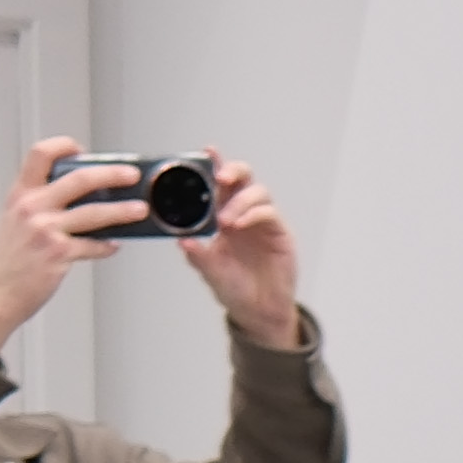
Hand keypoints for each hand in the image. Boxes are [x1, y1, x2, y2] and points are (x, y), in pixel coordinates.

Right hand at [0, 138, 135, 364]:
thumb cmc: (9, 262)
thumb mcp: (14, 221)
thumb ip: (39, 204)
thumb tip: (80, 195)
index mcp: (20, 195)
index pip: (39, 154)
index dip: (63, 146)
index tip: (83, 150)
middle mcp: (31, 207)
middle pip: (79, 179)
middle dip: (111, 174)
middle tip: (131, 175)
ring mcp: (45, 230)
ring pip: (94, 212)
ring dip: (122, 210)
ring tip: (140, 209)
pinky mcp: (58, 253)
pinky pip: (93, 245)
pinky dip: (107, 245)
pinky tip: (114, 245)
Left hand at [181, 155, 308, 353]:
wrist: (260, 311)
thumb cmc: (235, 288)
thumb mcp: (210, 272)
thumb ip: (199, 257)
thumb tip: (183, 242)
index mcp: (222, 217)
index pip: (219, 185)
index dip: (215, 166)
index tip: (207, 152)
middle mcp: (243, 214)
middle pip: (244, 178)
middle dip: (233, 171)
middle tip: (221, 178)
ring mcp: (262, 222)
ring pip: (258, 192)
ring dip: (240, 200)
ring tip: (226, 220)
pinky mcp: (279, 232)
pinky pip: (269, 212)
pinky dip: (254, 213)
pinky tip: (240, 224)